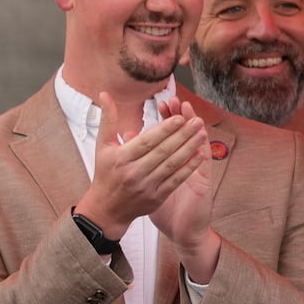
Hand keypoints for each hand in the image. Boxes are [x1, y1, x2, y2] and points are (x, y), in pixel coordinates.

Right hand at [76, 91, 207, 238]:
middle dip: (183, 135)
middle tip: (197, 121)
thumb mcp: (102, 146)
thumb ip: (108, 119)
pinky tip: (200, 155)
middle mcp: (134, 172)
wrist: (106, 209)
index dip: (165, 129)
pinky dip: (189, 167)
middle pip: (163, 151)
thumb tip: (105, 95)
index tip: (180, 117)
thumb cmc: (105, 173)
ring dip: (189, 148)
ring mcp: (146, 186)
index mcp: (121, 158)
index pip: (147, 141)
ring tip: (201, 133)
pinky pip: (176, 180)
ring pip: (172, 164)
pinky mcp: (156, 197)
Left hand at [146, 95, 220, 281]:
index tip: (163, 103)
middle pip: (185, 136)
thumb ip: (140, 159)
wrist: (182, 230)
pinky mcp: (204, 184)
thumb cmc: (165, 205)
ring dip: (194, 129)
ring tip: (189, 112)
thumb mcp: (149, 181)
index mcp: (172, 162)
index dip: (168, 119)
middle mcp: (187, 164)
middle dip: (180, 118)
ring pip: (198, 146)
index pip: (171, 135)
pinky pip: (204, 166)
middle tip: (175, 100)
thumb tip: (128, 137)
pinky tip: (202, 140)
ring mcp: (197, 172)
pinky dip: (203, 152)